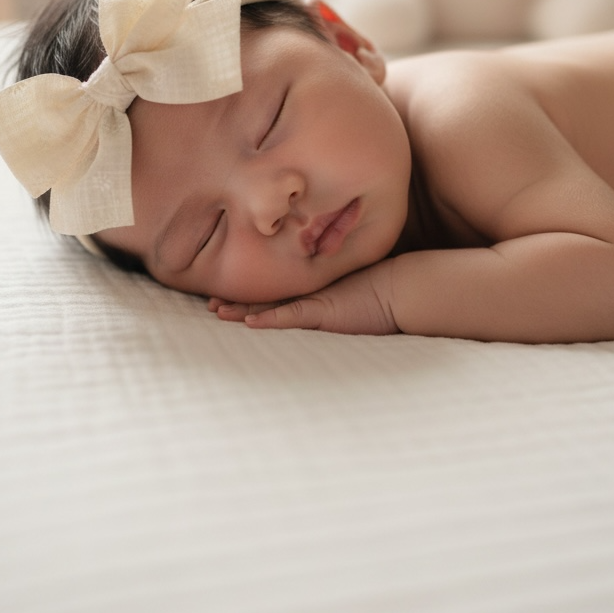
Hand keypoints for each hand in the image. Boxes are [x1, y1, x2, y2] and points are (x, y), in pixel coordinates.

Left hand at [207, 259, 398, 334]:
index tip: (225, 297)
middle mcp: (310, 295)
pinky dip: (268, 319)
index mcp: (314, 293)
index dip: (250, 296)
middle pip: (265, 296)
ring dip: (241, 309)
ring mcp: (315, 302)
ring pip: (270, 305)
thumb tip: (330, 305)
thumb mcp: (353, 298)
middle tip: (208, 303)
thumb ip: (336, 300)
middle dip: (236, 300)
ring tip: (215, 311)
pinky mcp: (323, 312)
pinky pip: (290, 317)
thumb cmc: (384, 295)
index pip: (276, 295)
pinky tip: (248, 322)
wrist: (404, 290)